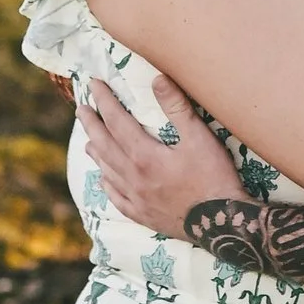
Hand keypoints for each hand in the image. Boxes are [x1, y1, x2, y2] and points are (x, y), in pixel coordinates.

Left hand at [78, 77, 245, 234]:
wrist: (221, 223)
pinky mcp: (143, 215)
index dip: (104, 101)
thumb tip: (157, 79)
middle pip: (104, 145)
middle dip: (91, 124)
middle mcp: (133, 177)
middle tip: (81, 109)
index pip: (116, 121)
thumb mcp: (199, 137)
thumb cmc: (214, 177)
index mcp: (144, 156)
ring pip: (107, 171)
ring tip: (88, 140)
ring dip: (96, 153)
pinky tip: (105, 180)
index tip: (94, 85)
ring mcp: (136, 199)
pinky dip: (108, 185)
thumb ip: (177, 107)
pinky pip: (117, 199)